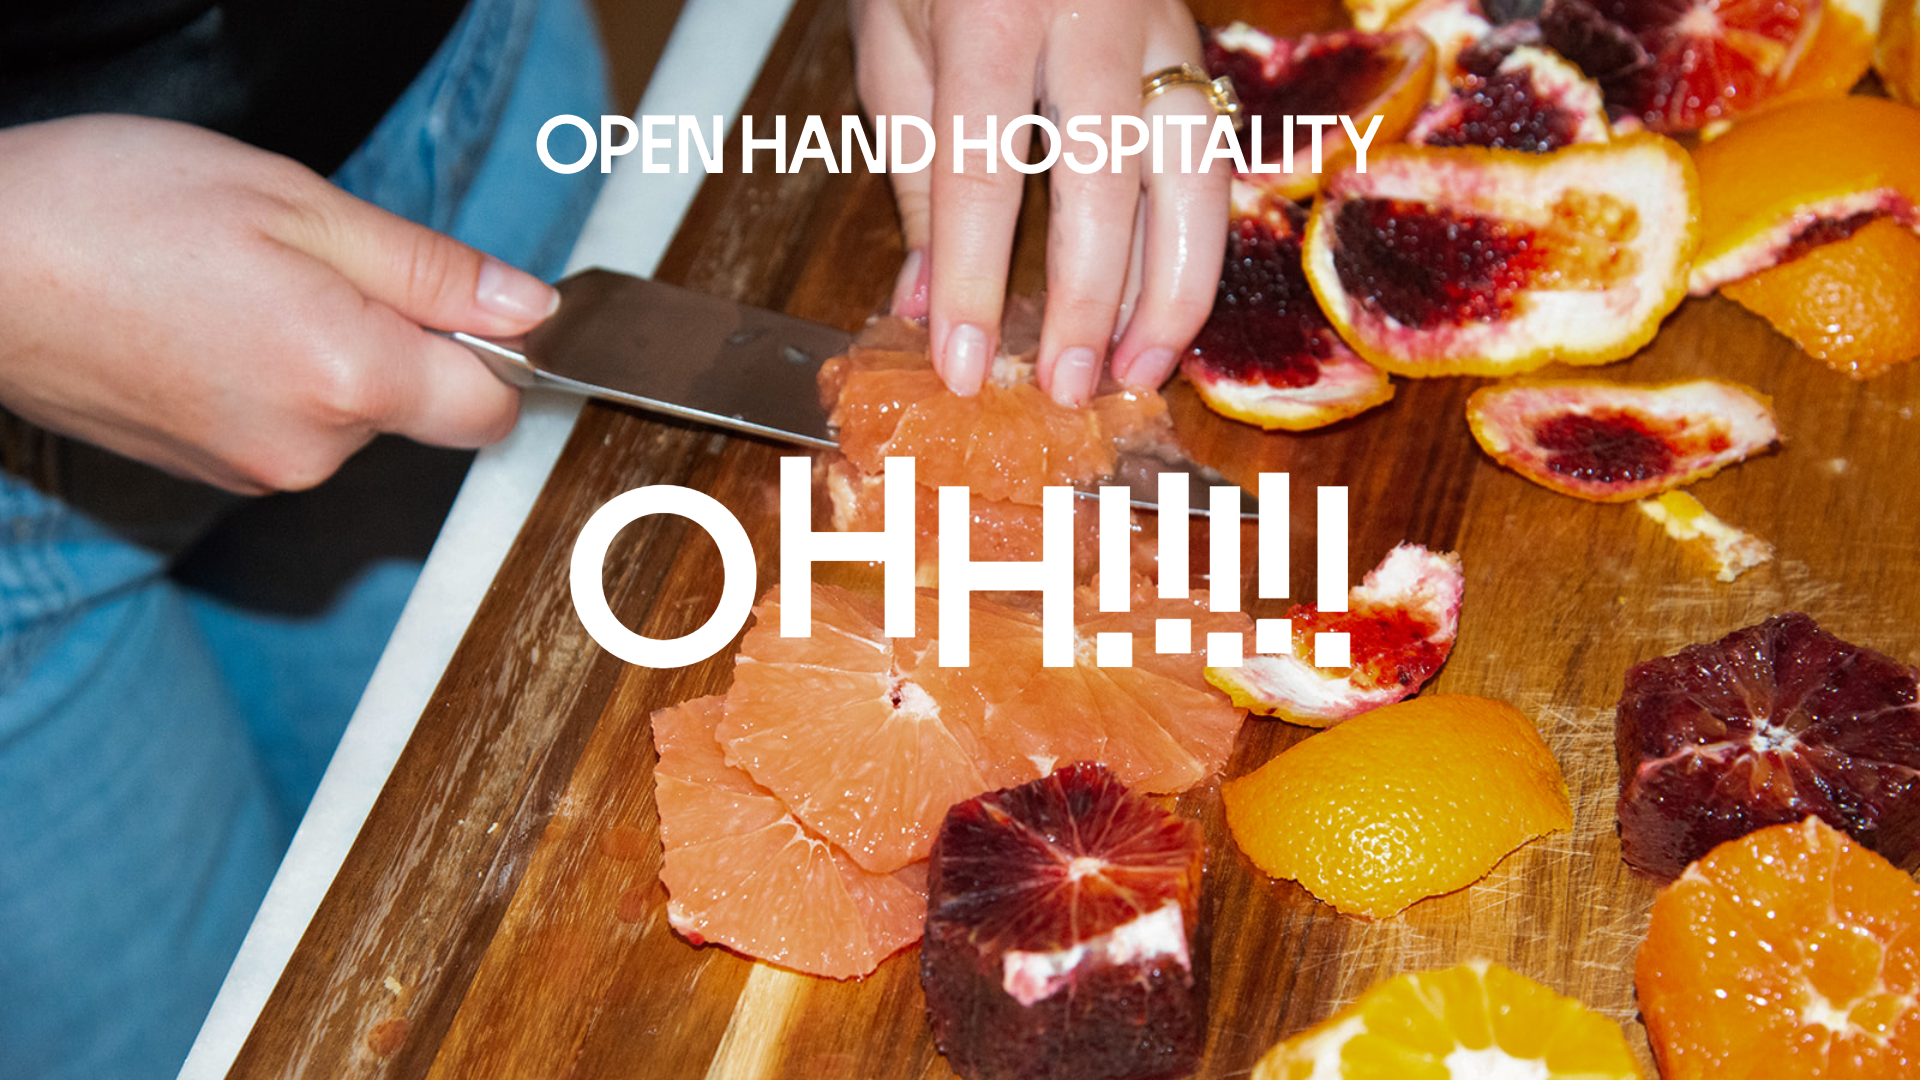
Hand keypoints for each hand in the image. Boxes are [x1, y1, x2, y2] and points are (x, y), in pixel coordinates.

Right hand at [0, 115, 555, 494]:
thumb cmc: (115, 210)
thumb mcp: (298, 204)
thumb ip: (429, 268)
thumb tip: (532, 307)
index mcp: (350, 378)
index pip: (490, 407)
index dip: (494, 350)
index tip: (461, 302)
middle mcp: (311, 450)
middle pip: (416, 410)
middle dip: (395, 342)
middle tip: (309, 264)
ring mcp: (252, 472)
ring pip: (348, 419)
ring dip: (328, 358)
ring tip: (239, 288)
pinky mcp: (206, 474)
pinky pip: (286, 430)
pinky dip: (272, 381)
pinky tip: (207, 324)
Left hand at [850, 0, 1229, 405]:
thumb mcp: (891, 43)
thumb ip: (913, 174)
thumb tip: (925, 301)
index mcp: (992, 12)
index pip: (983, 172)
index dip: (976, 279)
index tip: (965, 365)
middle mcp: (1091, 17)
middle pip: (1109, 177)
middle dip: (1093, 298)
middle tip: (1069, 388)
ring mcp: (1161, 27)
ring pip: (1196, 171)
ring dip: (1175, 285)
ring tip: (1138, 370)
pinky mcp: (1197, 45)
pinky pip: (1210, 159)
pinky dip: (1191, 244)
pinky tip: (1164, 311)